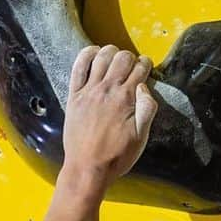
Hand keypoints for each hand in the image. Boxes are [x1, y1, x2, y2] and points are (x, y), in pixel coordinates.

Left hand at [61, 44, 157, 195]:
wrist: (87, 168)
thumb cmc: (117, 156)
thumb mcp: (142, 136)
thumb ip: (147, 109)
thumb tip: (144, 86)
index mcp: (126, 98)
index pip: (140, 68)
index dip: (145, 64)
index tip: (146, 69)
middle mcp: (107, 90)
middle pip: (122, 58)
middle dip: (130, 58)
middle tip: (130, 67)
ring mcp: (88, 91)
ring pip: (101, 57)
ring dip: (111, 52)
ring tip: (114, 58)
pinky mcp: (73, 96)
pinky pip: (78, 68)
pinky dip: (86, 55)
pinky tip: (93, 52)